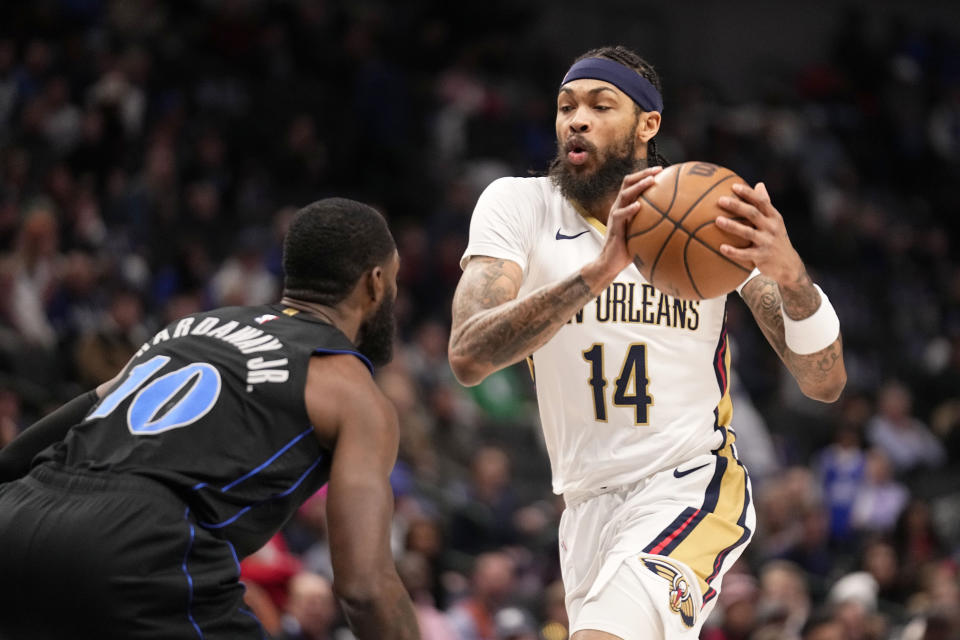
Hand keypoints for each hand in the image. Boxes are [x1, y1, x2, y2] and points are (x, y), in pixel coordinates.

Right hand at [582, 166, 662, 292]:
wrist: (611, 262)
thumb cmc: (630, 248)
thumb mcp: (643, 232)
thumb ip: (654, 223)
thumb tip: (678, 222)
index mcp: (626, 205)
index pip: (633, 184)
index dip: (646, 174)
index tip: (662, 170)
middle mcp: (619, 206)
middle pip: (627, 182)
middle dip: (643, 173)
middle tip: (658, 170)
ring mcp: (616, 215)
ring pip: (625, 194)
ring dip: (638, 186)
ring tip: (650, 181)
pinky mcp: (614, 227)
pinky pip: (621, 215)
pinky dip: (629, 209)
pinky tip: (638, 206)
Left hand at [715, 182, 804, 285]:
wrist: (788, 265)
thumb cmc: (776, 239)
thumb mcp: (775, 221)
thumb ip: (766, 204)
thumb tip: (759, 184)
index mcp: (774, 217)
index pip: (762, 201)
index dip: (748, 193)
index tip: (734, 186)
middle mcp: (772, 228)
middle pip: (753, 214)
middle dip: (737, 206)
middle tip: (720, 200)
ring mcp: (768, 242)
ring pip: (748, 233)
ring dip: (732, 226)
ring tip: (717, 220)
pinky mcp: (762, 257)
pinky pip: (746, 254)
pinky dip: (734, 252)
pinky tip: (722, 248)